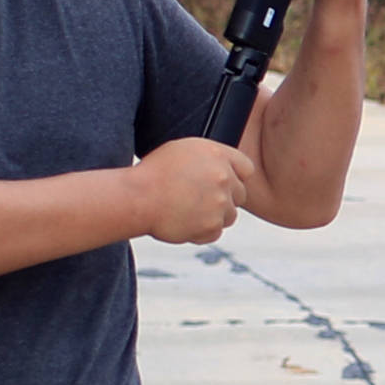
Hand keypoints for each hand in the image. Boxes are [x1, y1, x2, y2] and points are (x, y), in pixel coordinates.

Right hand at [129, 136, 257, 246]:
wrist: (137, 197)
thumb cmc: (153, 173)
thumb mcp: (182, 151)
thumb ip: (209, 159)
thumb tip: (225, 169)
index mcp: (218, 155)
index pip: (246, 168)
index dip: (236, 177)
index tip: (226, 184)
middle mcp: (224, 177)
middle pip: (240, 194)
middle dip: (224, 199)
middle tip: (200, 201)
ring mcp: (220, 203)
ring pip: (229, 216)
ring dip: (213, 217)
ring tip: (187, 212)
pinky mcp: (212, 225)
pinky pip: (215, 233)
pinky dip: (201, 232)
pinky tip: (182, 223)